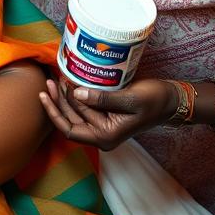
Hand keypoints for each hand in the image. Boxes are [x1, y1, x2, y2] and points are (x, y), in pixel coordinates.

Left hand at [39, 78, 178, 150]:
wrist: (172, 100)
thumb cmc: (155, 101)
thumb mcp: (130, 99)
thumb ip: (103, 98)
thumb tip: (77, 93)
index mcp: (106, 136)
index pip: (70, 130)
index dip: (54, 113)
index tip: (43, 95)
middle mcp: (102, 133)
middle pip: (70, 119)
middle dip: (57, 101)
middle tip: (49, 80)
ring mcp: (103, 124)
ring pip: (75, 112)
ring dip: (64, 97)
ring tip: (55, 78)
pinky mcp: (105, 114)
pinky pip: (85, 106)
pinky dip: (75, 95)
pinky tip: (69, 82)